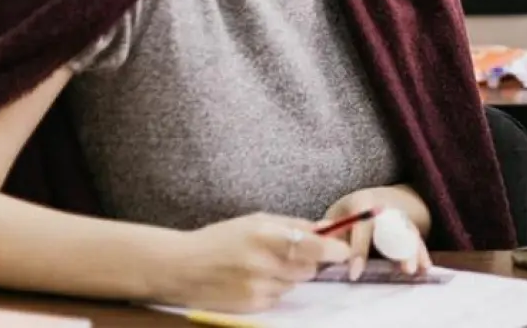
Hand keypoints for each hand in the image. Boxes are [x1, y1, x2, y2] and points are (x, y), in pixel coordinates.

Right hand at [157, 213, 349, 312]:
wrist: (181, 268)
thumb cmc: (220, 239)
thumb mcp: (256, 221)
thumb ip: (293, 224)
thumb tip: (328, 228)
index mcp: (266, 235)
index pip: (315, 247)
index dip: (335, 249)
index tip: (344, 249)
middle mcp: (264, 263)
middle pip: (310, 268)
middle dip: (308, 261)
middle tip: (288, 253)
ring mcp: (259, 288)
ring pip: (296, 283)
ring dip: (289, 275)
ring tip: (263, 265)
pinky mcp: (253, 305)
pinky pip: (280, 296)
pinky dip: (274, 288)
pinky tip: (253, 279)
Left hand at [323, 187, 432, 278]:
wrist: (378, 198)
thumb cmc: (351, 211)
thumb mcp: (337, 214)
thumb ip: (330, 228)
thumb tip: (316, 236)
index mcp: (362, 204)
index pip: (362, 228)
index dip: (359, 251)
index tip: (355, 273)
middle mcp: (384, 209)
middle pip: (393, 228)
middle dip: (399, 249)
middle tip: (405, 269)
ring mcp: (399, 216)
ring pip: (409, 234)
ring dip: (415, 252)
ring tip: (419, 269)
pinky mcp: (409, 227)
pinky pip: (417, 239)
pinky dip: (422, 254)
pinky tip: (426, 268)